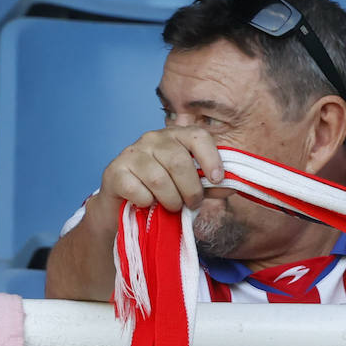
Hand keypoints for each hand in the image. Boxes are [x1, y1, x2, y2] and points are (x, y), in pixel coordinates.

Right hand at [94, 126, 225, 218]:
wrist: (122, 209)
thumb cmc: (160, 194)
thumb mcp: (188, 188)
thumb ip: (208, 185)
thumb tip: (230, 185)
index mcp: (174, 136)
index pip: (197, 136)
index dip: (211, 158)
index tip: (217, 179)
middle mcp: (151, 139)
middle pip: (179, 162)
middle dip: (191, 190)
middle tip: (192, 204)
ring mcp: (131, 154)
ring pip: (159, 179)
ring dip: (170, 200)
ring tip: (171, 207)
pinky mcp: (114, 172)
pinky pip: (138, 191)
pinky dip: (147, 203)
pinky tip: (146, 204)